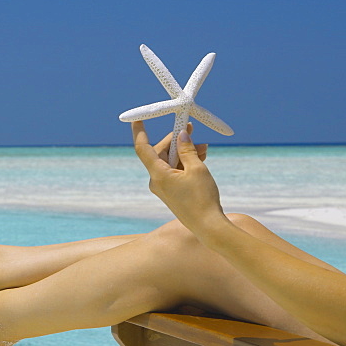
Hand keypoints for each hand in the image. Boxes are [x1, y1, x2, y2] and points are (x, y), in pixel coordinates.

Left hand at [132, 121, 225, 237]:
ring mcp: (163, 188)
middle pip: (161, 152)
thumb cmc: (202, 198)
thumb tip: (181, 135)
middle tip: (190, 129)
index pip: (142, 148)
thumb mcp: (197, 168)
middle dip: (176, 141)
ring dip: (185, 152)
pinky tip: (200, 157)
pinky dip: (185, 163)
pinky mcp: (171, 192)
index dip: (139, 131)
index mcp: (158, 174)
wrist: (208, 226)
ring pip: (170, 162)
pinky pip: (174, 172)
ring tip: (203, 148)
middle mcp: (156, 181)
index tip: (137, 118)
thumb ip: (187, 149)